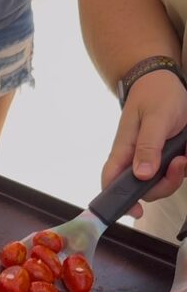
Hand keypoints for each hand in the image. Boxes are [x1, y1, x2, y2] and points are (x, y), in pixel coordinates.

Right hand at [102, 71, 186, 216]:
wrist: (165, 81)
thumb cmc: (155, 95)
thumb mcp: (155, 118)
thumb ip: (148, 146)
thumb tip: (141, 175)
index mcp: (123, 151)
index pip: (111, 182)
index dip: (119, 201)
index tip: (136, 211)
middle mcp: (133, 160)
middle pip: (143, 189)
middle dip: (164, 185)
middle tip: (179, 164)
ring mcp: (148, 161)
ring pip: (159, 184)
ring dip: (176, 176)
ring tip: (184, 155)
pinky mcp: (162, 159)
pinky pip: (171, 174)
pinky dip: (182, 167)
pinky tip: (184, 152)